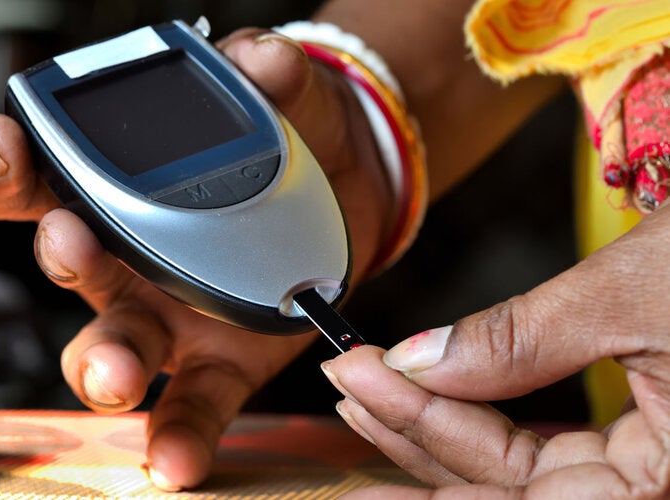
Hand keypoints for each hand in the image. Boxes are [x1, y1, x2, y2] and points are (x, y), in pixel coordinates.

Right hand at [0, 29, 387, 490]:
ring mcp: (169, 317)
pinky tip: (175, 460)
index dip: (7, 164)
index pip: (37, 176)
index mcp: (120, 186)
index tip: (10, 150)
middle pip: (70, 265)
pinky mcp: (220, 364)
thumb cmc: (295, 136)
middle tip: (71, 242)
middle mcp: (128, 258)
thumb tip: (260, 61)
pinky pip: (189, 405)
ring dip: (102, 364)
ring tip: (113, 376)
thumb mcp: (286, 94)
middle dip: (62, 257)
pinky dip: (177, 435)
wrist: (350, 189)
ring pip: (113, 347)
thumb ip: (272, 72)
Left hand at [322, 203, 669, 497]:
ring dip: (443, 425)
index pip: (509, 485)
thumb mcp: (634, 295)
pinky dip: (493, 413)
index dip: (420, 428)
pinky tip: (443, 389)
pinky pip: (554, 445)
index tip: (357, 379)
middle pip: (504, 485)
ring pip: (522, 469)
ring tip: (373, 388)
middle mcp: (656, 492)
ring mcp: (654, 473)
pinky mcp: (651, 444)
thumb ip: (518, 342)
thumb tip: (417, 361)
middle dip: (416, 430)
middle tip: (348, 385)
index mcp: (666, 489)